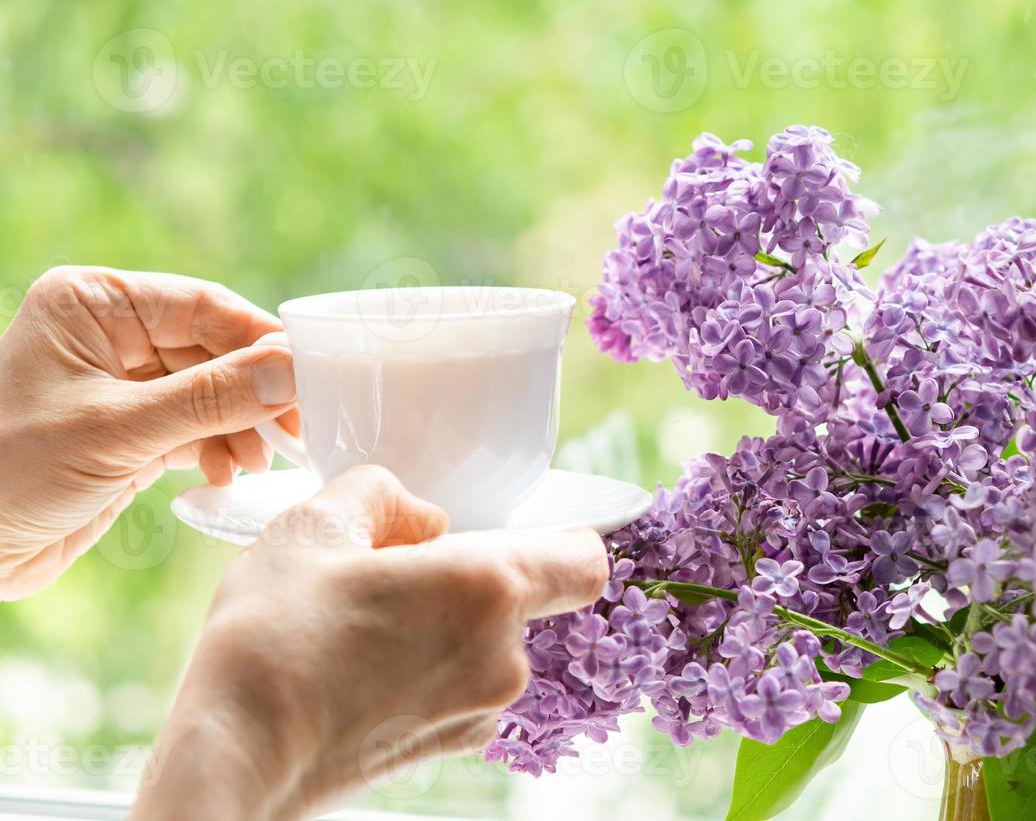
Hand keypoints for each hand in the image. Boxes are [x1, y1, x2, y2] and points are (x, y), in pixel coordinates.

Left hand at [0, 266, 297, 598]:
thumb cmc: (7, 471)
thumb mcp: (116, 430)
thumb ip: (210, 398)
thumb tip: (292, 370)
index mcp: (93, 304)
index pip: (203, 305)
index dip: (260, 340)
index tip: (312, 375)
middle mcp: (108, 335)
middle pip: (215, 350)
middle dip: (255, 393)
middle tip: (296, 431)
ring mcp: (120, 385)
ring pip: (212, 392)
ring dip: (241, 427)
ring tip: (256, 463)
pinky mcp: (129, 433)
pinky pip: (195, 428)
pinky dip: (217, 450)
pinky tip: (225, 475)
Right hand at [131, 466, 608, 820]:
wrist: (232, 757)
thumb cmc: (272, 639)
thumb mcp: (314, 525)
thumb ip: (383, 495)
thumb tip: (420, 517)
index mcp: (488, 586)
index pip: (585, 558)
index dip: (563, 536)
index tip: (515, 529)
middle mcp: (503, 655)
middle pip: (524, 598)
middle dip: (471, 577)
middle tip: (395, 572)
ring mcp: (480, 710)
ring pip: (487, 643)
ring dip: (445, 625)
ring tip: (362, 624)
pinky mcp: (448, 748)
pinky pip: (460, 686)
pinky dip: (427, 670)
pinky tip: (359, 666)